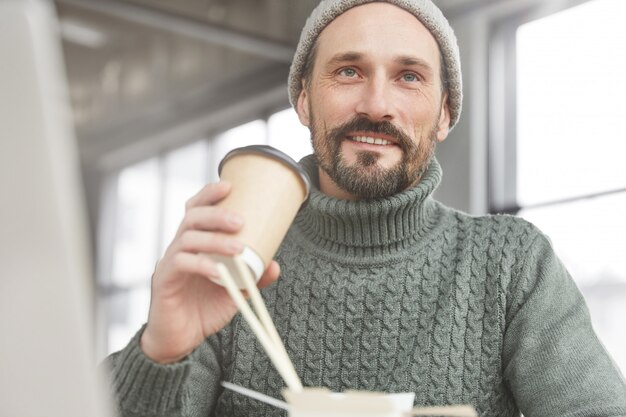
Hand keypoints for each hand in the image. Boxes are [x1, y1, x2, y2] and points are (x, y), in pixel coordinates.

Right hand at [140, 181, 279, 363]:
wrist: (180, 341)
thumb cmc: (204, 310)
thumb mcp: (234, 291)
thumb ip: (253, 277)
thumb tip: (275, 264)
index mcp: (194, 243)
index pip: (196, 210)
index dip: (209, 194)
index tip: (229, 185)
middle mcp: (179, 247)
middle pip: (191, 217)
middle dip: (216, 213)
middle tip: (240, 220)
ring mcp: (170, 262)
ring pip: (187, 238)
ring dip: (214, 239)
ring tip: (238, 247)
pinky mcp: (163, 280)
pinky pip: (180, 264)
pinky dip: (201, 264)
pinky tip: (218, 271)